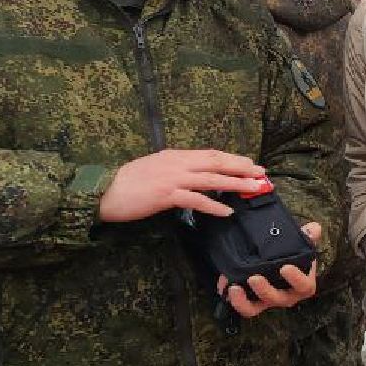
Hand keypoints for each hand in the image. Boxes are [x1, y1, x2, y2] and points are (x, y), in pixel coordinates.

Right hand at [99, 149, 266, 221]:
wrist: (104, 191)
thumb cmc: (128, 183)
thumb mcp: (156, 169)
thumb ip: (176, 169)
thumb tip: (196, 175)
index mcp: (175, 155)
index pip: (211, 154)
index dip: (233, 159)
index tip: (251, 164)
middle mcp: (177, 163)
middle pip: (216, 162)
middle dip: (241, 167)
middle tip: (262, 174)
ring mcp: (172, 178)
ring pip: (211, 178)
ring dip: (235, 183)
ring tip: (254, 188)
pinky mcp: (166, 194)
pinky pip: (195, 200)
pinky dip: (213, 205)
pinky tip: (227, 211)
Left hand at [218, 223, 321, 318]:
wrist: (281, 263)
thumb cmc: (293, 258)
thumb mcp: (301, 246)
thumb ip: (307, 237)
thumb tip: (314, 227)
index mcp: (302, 285)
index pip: (304, 286)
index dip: (296, 280)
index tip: (285, 268)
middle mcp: (285, 296)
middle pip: (276, 299)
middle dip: (264, 290)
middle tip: (253, 278)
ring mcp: (267, 301)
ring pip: (255, 308)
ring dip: (243, 301)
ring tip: (234, 287)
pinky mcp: (251, 301)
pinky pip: (241, 305)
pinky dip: (232, 297)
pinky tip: (223, 284)